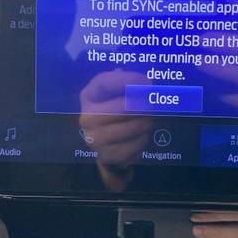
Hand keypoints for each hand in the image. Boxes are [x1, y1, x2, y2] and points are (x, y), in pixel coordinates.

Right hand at [78, 70, 151, 190]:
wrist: (107, 142)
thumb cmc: (116, 110)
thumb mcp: (118, 93)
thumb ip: (129, 85)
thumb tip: (148, 84)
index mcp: (88, 96)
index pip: (103, 83)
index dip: (127, 81)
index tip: (148, 82)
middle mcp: (86, 117)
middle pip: (119, 108)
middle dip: (140, 107)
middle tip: (150, 106)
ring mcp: (93, 139)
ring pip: (128, 129)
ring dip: (143, 125)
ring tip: (146, 122)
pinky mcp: (104, 156)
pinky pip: (131, 149)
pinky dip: (141, 142)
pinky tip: (140, 137)